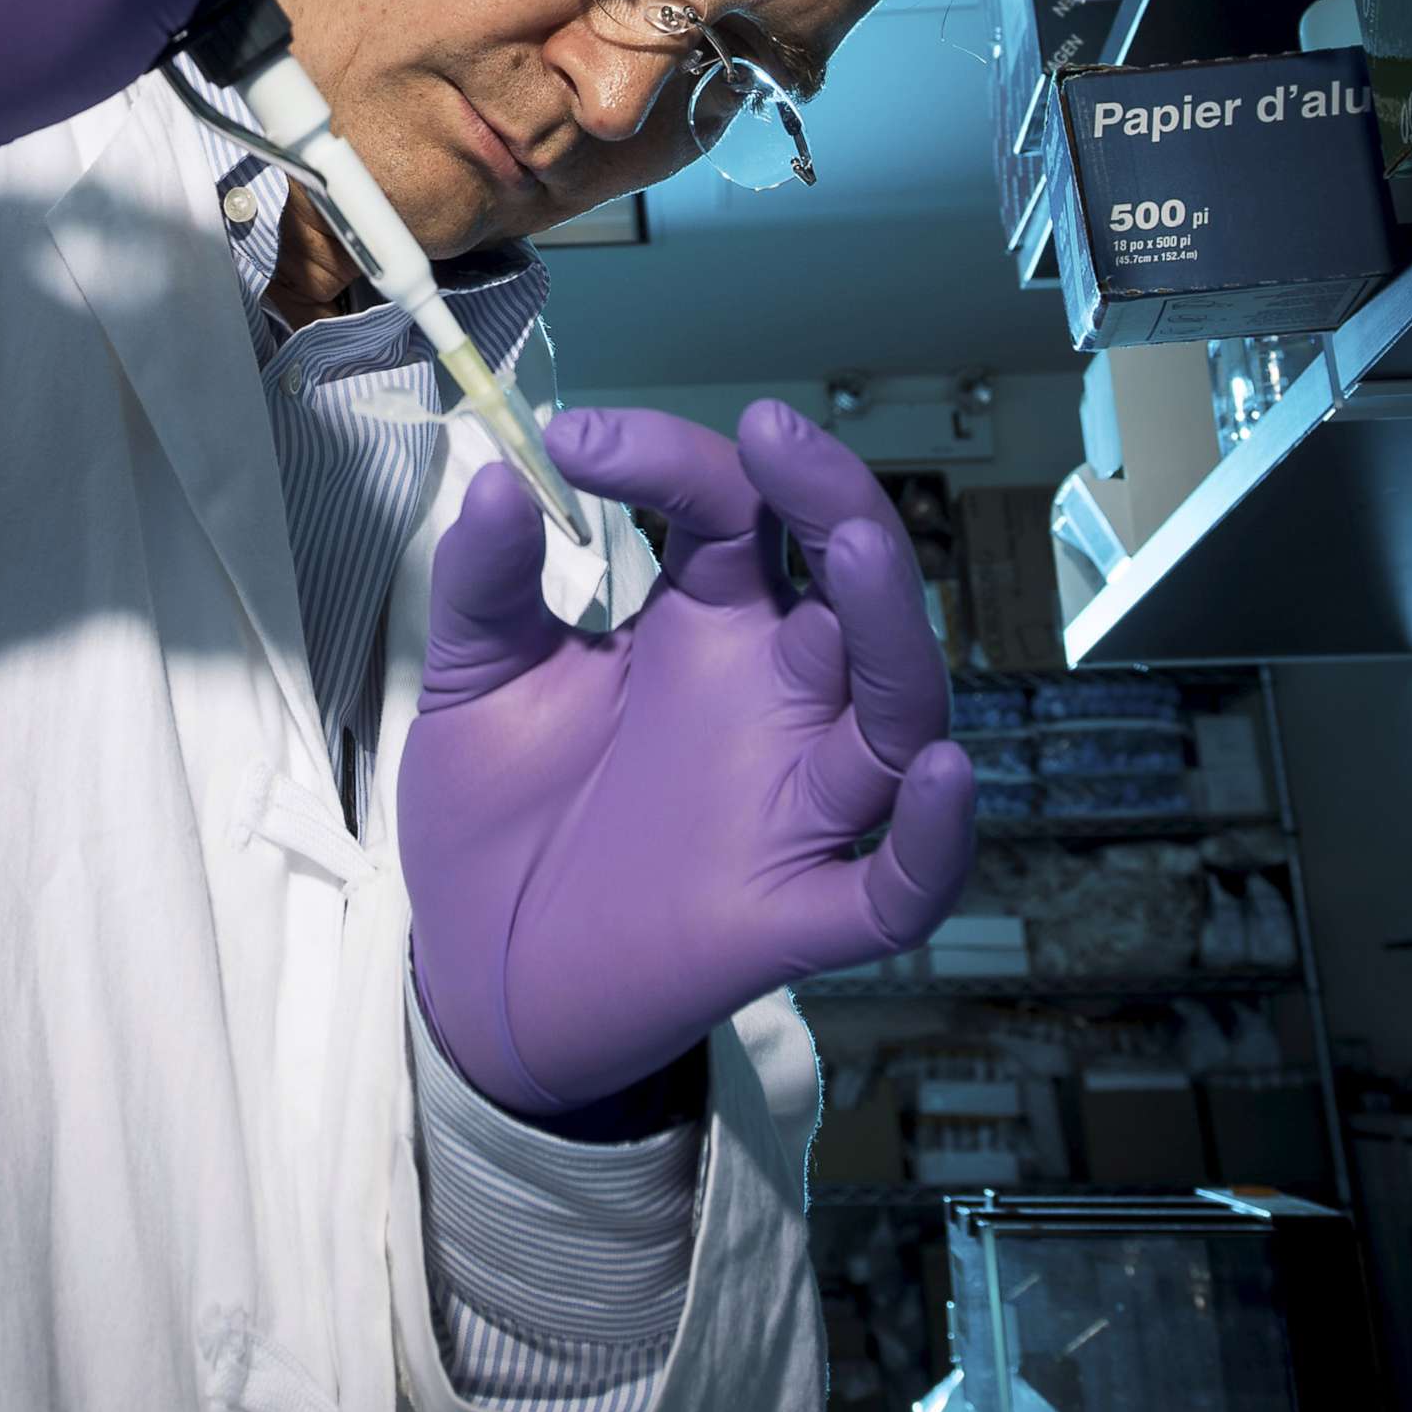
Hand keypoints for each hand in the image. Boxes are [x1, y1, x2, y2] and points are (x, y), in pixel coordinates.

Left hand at [399, 401, 974, 1115]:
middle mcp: (770, 699)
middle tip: (771, 435)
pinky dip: (933, 840)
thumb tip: (496, 479)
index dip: (672, 460)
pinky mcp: (792, 914)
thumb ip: (484, 587)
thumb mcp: (475, 683)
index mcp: (705, 626)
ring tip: (856, 549)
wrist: (476, 975)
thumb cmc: (496, 818)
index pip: (733, 511)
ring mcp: (793, 804)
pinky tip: (936, 774)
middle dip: (830, 499)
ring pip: (894, 709)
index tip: (574, 441)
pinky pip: (896, 887)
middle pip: (849, 583)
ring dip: (891, 629)